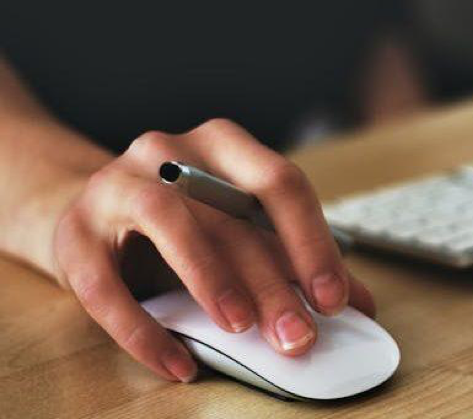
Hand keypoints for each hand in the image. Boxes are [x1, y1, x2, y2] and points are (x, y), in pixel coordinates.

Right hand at [54, 119, 373, 382]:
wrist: (91, 215)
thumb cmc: (183, 224)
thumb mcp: (241, 231)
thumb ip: (295, 261)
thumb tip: (361, 304)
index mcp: (224, 146)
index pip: (280, 183)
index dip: (311, 242)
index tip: (334, 298)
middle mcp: (169, 152)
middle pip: (230, 214)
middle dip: (272, 281)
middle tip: (298, 335)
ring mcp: (116, 186)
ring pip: (169, 222)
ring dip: (211, 279)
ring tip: (241, 328)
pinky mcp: (74, 234)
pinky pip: (105, 285)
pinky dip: (144, 330)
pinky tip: (178, 364)